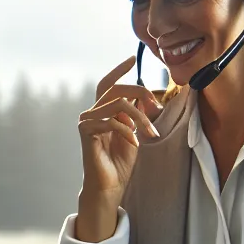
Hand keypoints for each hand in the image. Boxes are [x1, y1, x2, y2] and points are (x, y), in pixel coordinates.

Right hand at [75, 55, 163, 243]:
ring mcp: (86, 121)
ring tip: (151, 133)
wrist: (110, 185)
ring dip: (140, 117)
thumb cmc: (120, 162)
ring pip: (118, 104)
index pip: (108, 84)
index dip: (119, 70)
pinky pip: (112, 121)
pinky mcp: (86, 132)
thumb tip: (143, 93)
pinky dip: (128, 131)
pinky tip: (135, 142)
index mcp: (103, 111)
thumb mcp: (134, 132)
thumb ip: (135, 112)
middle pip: (116, 89)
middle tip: (157, 107)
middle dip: (140, 93)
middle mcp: (92, 113)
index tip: (131, 58)